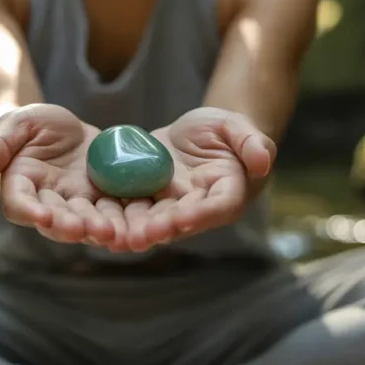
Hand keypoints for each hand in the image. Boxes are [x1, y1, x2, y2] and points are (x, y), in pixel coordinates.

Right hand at [0, 104, 125, 247]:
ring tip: (110, 233)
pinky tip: (133, 226)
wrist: (66, 128)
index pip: (20, 203)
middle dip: (69, 225)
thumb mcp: (16, 123)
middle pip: (56, 219)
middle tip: (83, 229)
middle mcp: (49, 202)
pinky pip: (113, 212)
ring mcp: (78, 203)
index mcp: (21, 186)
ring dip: (97, 229)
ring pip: (86, 221)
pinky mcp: (104, 199)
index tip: (43, 216)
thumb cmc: (34, 124)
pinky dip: (122, 221)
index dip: (30, 211)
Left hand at [124, 107, 275, 251]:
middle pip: (180, 220)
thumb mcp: (237, 127)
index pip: (217, 206)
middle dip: (160, 229)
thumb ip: (252, 142)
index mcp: (226, 193)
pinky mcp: (148, 196)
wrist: (198, 132)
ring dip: (137, 230)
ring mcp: (171, 204)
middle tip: (140, 236)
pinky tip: (100, 222)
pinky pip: (132, 207)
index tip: (182, 218)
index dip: (201, 214)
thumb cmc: (225, 130)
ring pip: (154, 220)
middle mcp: (198, 206)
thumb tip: (263, 160)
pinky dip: (118, 216)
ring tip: (118, 237)